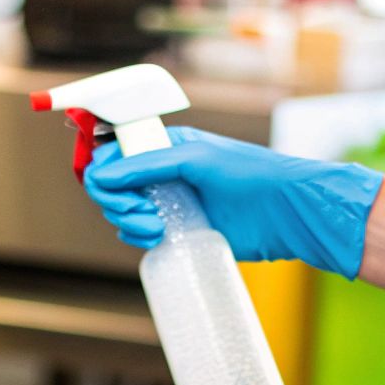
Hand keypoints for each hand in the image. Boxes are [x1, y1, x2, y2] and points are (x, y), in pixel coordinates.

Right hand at [83, 127, 384, 278]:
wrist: (286, 212)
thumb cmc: (249, 174)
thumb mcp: (196, 160)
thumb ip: (147, 165)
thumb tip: (99, 175)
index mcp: (166, 146)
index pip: (114, 154)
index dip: (102, 171)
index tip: (106, 187)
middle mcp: (163, 173)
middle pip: (113, 188)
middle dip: (117, 202)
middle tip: (142, 213)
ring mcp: (170, 203)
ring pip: (124, 213)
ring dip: (128, 223)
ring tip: (156, 229)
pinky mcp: (180, 231)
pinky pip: (142, 235)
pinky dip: (139, 238)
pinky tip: (156, 238)